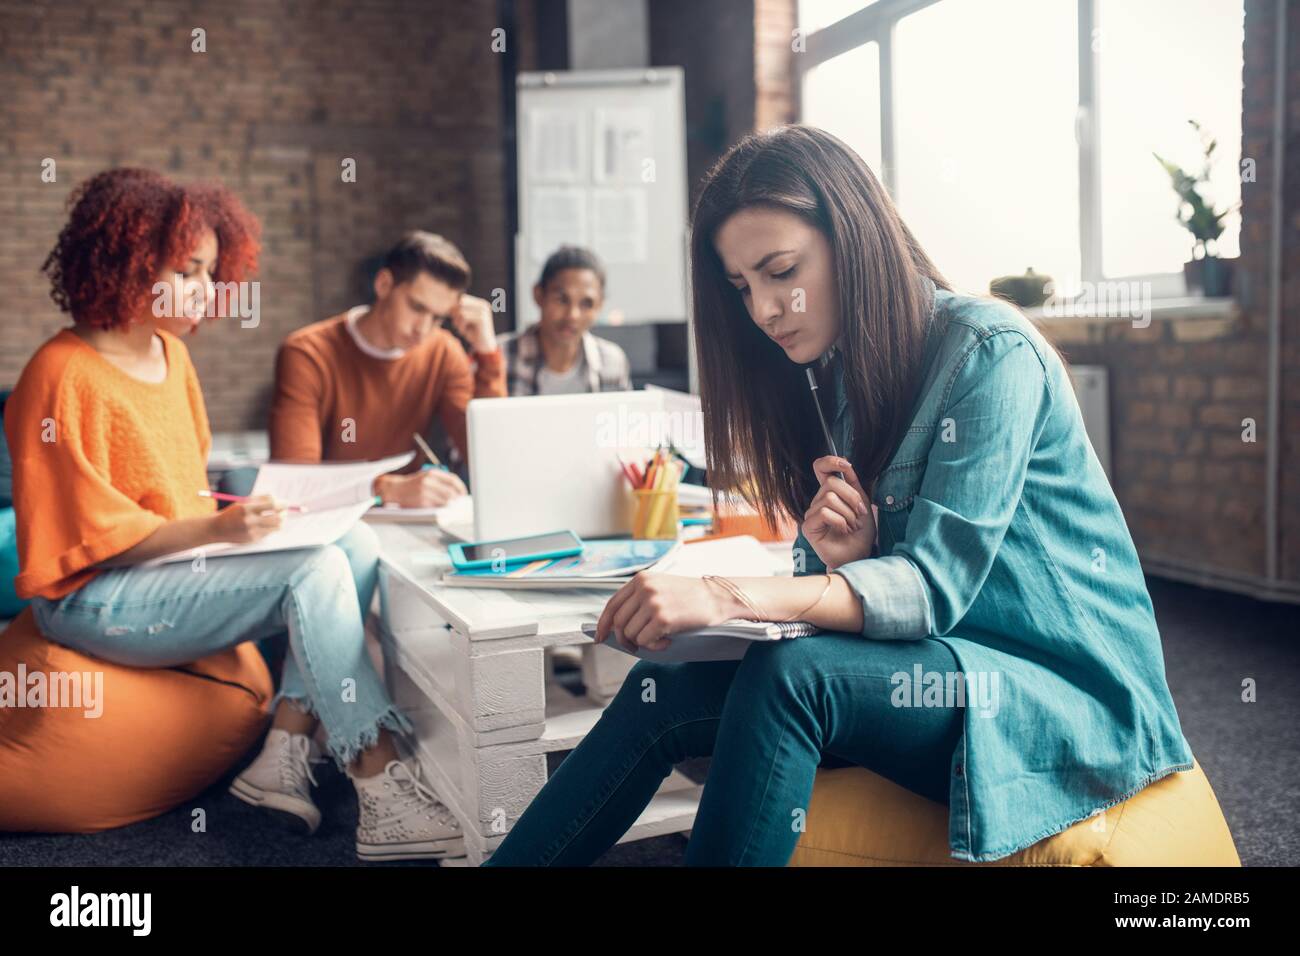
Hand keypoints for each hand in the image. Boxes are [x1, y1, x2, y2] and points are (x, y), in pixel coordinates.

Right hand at [210, 495, 284, 543]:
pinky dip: (272, 527)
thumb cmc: (233, 513)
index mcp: (246, 508)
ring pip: (276, 527)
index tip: (286, 503)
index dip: (281, 503)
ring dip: (280, 521)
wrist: (217, 528)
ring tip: (280, 517)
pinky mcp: (253, 539)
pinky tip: (269, 524)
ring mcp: (251, 531)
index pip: (271, 504)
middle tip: (285, 511)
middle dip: (284, 513)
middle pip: (276, 517)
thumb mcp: (243, 502)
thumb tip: (278, 499)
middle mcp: (249, 520)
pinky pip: (269, 533)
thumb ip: (260, 499)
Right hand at [376, 470, 467, 508]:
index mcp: (432, 473)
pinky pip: (437, 507)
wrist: (395, 489)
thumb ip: (440, 481)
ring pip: (445, 500)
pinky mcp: (421, 502)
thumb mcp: (425, 476)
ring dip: (451, 505)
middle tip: (460, 503)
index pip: (453, 480)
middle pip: (451, 492)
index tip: (464, 494)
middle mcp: (429, 481)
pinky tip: (443, 510)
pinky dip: (442, 509)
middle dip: (457, 499)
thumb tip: (457, 491)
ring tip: (453, 507)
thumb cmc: (413, 484)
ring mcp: (425, 492)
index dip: (461, 488)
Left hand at [448, 294, 496, 353]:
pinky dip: (461, 326)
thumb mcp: (464, 319)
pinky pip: (464, 317)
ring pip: (461, 311)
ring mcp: (483, 311)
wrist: (484, 346)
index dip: (456, 308)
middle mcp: (483, 305)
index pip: (463, 298)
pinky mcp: (481, 319)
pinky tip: (466, 332)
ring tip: (463, 329)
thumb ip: (458, 310)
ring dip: (458, 322)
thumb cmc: (473, 333)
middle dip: (456, 315)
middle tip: (459, 325)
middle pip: (461, 303)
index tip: (457, 319)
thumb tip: (449, 305)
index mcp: (481, 303)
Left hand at [594, 573, 737, 651]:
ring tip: (660, 639)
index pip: (612, 604)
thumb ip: (639, 599)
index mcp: (641, 579)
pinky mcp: (663, 618)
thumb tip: (617, 625)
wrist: (718, 597)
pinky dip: (654, 646)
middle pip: (618, 622)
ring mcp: (653, 602)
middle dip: (623, 639)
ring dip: (642, 643)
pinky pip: (645, 641)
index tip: (600, 637)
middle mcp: (644, 588)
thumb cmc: (691, 596)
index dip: (603, 623)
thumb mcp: (661, 587)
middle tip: (633, 647)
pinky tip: (668, 640)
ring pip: (630, 634)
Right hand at [801, 456, 875, 569]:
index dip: (830, 461)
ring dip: (848, 513)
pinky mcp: (808, 527)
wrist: (859, 556)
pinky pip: (824, 512)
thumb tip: (847, 465)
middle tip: (860, 514)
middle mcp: (817, 501)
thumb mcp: (862, 504)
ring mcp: (811, 514)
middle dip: (852, 498)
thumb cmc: (860, 533)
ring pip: (829, 498)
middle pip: (831, 483)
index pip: (820, 468)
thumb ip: (854, 485)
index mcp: (830, 493)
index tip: (847, 466)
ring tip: (852, 526)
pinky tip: (844, 530)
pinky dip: (840, 521)